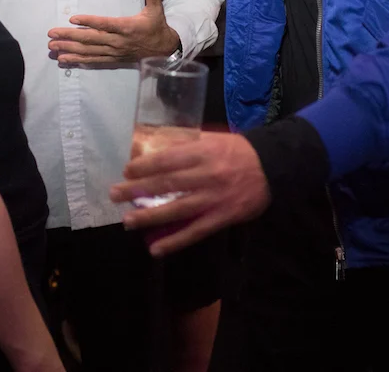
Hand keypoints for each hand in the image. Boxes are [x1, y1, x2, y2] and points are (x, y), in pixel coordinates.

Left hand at [48, 0, 178, 63]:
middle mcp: (118, 41)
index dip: (89, 21)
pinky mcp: (113, 59)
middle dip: (69, 37)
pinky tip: (64, 60)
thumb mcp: (156, 11)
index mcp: (127, 27)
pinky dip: (78, 61)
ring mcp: (114, 52)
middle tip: (51, 35)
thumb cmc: (156, 27)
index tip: (72, 19)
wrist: (163, 50)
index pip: (104, 24)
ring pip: (88, 52)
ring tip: (52, 48)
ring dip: (69, 50)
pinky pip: (93, 61)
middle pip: (90, 39)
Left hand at [109, 132, 270, 256]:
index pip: (168, 159)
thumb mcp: (214, 139)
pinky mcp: (222, 218)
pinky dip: (175, 242)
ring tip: (127, 221)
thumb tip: (158, 148)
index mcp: (203, 152)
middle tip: (114, 194)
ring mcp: (214, 199)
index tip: (126, 171)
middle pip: (166, 183)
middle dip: (137, 189)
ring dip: (149, 217)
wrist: (274, 167)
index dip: (145, 166)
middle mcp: (206, 175)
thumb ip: (189, 145)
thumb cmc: (240, 151)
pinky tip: (156, 249)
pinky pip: (195, 232)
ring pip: (177, 209)